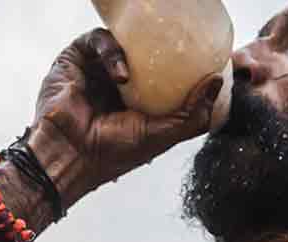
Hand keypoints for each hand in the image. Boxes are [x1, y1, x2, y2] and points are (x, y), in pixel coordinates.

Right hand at [29, 28, 224, 205]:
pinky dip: (111, 52)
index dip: (181, 66)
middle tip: (179, 48)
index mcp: (136, 100)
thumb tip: (217, 81)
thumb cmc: (112, 153)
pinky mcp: (74, 59)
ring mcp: (94, 69)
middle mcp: (115, 83)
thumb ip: (194, 114)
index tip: (201, 61)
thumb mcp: (163, 135)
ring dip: (134, 53)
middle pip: (143, 52)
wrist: (70, 156)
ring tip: (133, 77)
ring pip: (122, 41)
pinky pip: (97, 40)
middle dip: (161, 48)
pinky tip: (121, 75)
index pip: (162, 74)